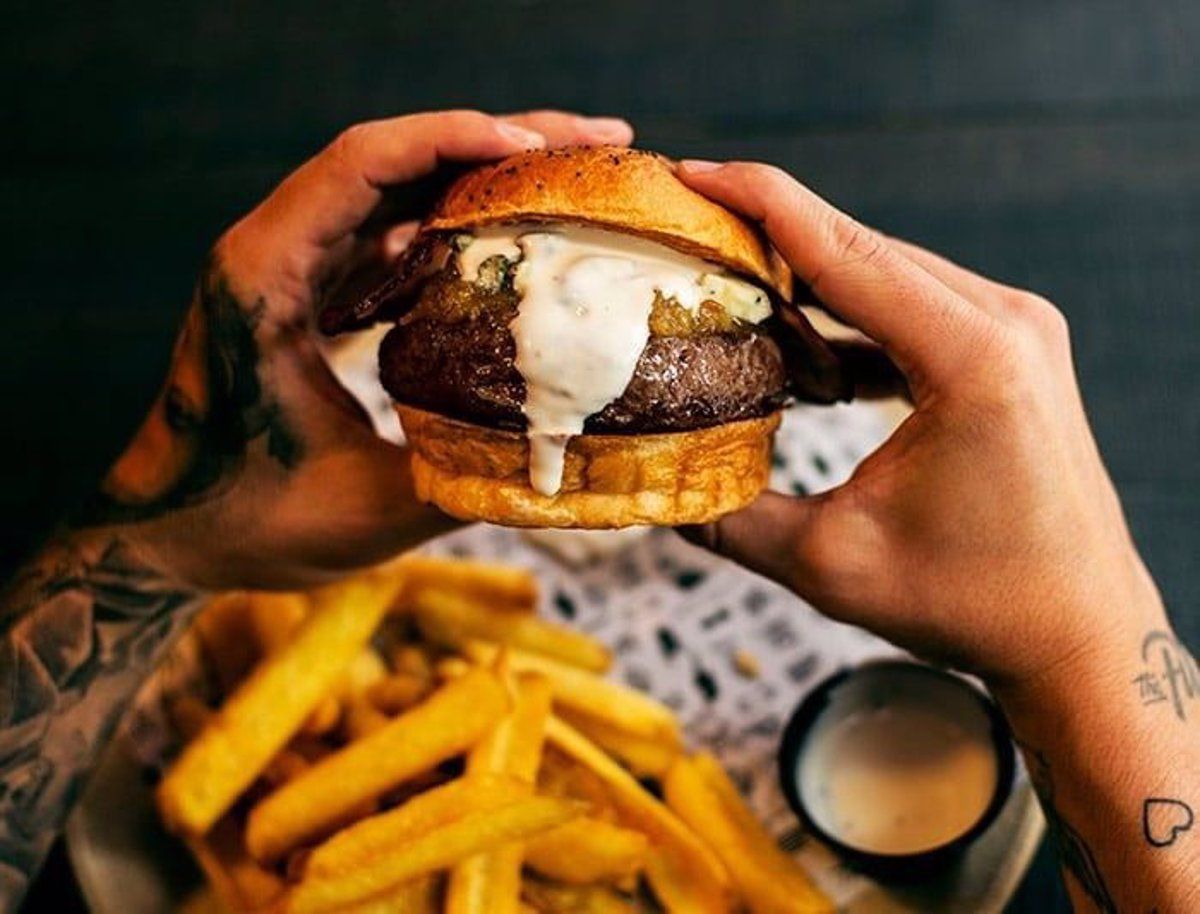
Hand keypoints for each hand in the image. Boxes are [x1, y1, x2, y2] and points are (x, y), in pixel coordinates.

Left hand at [92, 110, 632, 588]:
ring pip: (395, 188)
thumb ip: (470, 476)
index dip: (455, 140)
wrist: (174, 534)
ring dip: (480, 175)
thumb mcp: (371, 508)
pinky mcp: (311, 290)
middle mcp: (275, 250)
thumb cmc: (251, 523)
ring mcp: (294, 266)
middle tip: (598, 140)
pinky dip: (454, 224)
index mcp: (266, 276)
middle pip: (392, 158)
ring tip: (571, 181)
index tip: (540, 148)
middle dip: (496, 141)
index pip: (363, 165)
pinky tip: (511, 242)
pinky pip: (389, 231)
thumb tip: (575, 452)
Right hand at [676, 159, 1166, 695]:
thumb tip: (654, 490)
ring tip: (728, 292)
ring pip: (884, 274)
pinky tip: (798, 354)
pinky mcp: (1007, 351)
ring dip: (808, 282)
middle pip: (861, 249)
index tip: (693, 173)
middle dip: (769, 236)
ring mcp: (1014, 331)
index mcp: (972, 358)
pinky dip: (849, 323)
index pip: (843, 251)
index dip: (758, 203)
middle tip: (687, 235)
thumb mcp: (832, 564)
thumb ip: (731, 520)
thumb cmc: (977, 602)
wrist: (1076, 631)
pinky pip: (910, 310)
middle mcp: (1006, 323)